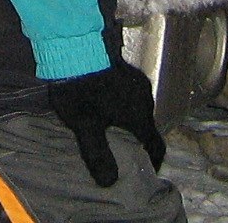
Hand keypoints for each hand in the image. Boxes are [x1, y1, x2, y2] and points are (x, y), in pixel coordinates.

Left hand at [47, 60, 165, 187]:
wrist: (71, 44)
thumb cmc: (79, 87)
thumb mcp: (85, 125)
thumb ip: (97, 154)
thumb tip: (109, 183)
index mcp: (139, 114)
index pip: (156, 144)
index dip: (154, 161)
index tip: (148, 170)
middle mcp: (144, 96)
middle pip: (147, 126)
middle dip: (138, 141)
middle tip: (125, 153)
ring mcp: (136, 80)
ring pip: (139, 108)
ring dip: (130, 122)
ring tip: (113, 131)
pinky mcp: (125, 68)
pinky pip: (132, 94)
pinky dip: (124, 106)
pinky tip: (106, 107)